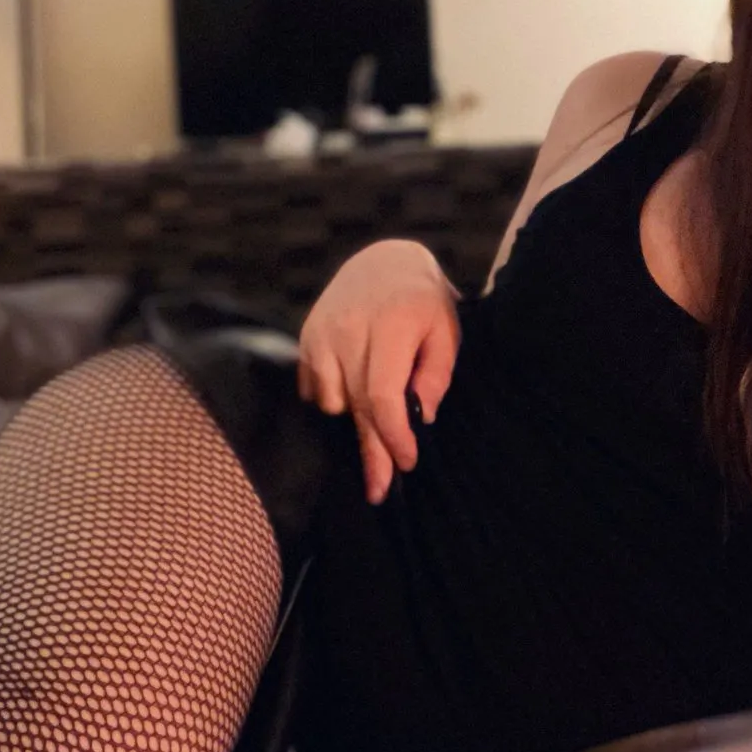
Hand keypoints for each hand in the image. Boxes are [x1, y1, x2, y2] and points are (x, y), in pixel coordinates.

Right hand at [298, 239, 460, 503]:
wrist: (383, 261)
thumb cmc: (424, 302)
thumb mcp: (446, 331)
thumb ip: (436, 374)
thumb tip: (420, 417)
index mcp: (391, 324)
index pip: (383, 393)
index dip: (393, 434)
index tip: (407, 462)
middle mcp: (349, 328)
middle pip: (357, 405)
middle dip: (371, 452)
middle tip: (380, 490)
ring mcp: (321, 333)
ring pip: (331, 401)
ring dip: (354, 418)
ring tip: (375, 417)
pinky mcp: (306, 338)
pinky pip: (313, 389)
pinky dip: (332, 400)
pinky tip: (352, 390)